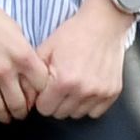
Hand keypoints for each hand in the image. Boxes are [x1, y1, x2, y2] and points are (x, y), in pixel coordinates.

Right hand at [0, 0, 48, 123]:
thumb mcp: (17, 32)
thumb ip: (25, 56)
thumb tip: (30, 77)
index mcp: (23, 56)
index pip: (40, 88)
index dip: (39, 95)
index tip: (35, 98)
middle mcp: (5, 70)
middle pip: (19, 104)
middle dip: (22, 112)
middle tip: (20, 113)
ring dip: (3, 116)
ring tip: (4, 116)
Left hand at [35, 0, 135, 119]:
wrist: (103, 24)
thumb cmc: (74, 34)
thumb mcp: (46, 49)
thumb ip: (33, 75)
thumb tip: (27, 96)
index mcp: (63, 81)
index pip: (44, 109)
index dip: (42, 99)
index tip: (46, 88)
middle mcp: (83, 91)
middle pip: (60, 114)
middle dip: (56, 102)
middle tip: (60, 85)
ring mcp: (100, 93)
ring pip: (77, 115)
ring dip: (73, 104)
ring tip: (75, 85)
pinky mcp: (112, 92)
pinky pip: (95, 112)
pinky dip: (90, 104)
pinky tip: (87, 88)